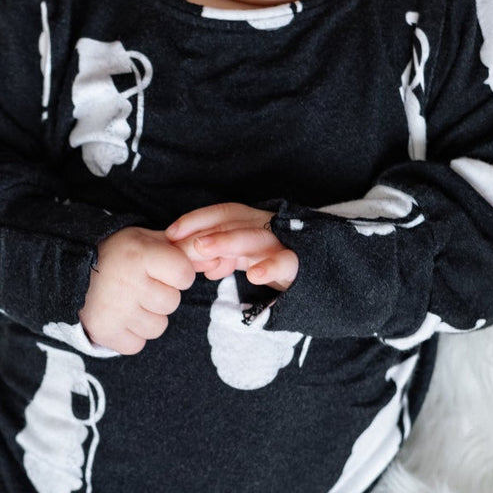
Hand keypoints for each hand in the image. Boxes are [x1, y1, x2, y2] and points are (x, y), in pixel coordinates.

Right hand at [79, 226, 195, 354]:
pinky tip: (121, 315)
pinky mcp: (104, 332)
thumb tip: (214, 260)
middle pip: (172, 302)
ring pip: (158, 327)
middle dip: (162, 295)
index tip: (163, 268)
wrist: (70, 269)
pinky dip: (132, 334)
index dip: (179, 273)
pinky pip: (138, 344)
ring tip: (130, 300)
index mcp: (140, 254)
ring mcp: (115, 310)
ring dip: (148, 316)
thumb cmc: (119, 253)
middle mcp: (128, 282)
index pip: (185, 274)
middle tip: (141, 284)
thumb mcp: (147, 239)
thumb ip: (180, 248)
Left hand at [166, 203, 298, 290]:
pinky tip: (254, 275)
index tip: (170, 233)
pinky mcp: (300, 263)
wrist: (321, 278)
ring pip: (255, 237)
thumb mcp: (244, 258)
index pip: (222, 213)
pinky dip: (269, 266)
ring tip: (204, 250)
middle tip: (182, 240)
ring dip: (227, 241)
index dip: (196, 219)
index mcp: (251, 222)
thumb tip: (197, 262)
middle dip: (206, 229)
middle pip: (234, 221)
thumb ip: (221, 257)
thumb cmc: (275, 262)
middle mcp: (266, 226)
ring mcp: (283, 242)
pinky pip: (286, 261)